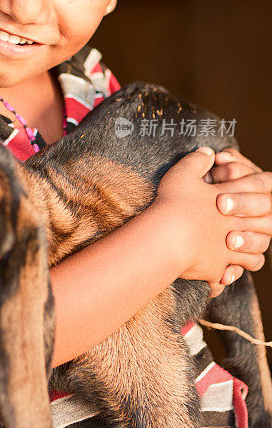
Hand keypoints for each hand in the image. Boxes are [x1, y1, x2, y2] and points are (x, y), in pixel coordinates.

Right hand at [153, 147, 265, 291]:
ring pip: (256, 252)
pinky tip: (223, 275)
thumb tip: (208, 152)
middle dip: (263, 224)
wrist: (165, 236)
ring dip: (252, 250)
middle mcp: (234, 225)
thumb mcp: (182, 173)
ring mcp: (228, 248)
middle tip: (257, 225)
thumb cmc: (173, 204)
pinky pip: (232, 273)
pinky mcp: (218, 267)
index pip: (251, 194)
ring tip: (243, 251)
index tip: (256, 194)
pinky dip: (229, 274)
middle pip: (263, 224)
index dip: (255, 192)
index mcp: (228, 200)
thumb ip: (197, 160)